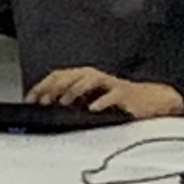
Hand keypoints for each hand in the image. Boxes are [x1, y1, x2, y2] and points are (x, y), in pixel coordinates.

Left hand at [28, 67, 183, 121]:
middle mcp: (97, 78)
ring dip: (75, 90)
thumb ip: (73, 101)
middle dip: (55, 87)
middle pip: (72, 74)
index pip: (60, 75)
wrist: (152, 101)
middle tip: (44, 100)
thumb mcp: (91, 100)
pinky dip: (102, 101)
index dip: (43, 86)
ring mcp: (111, 85)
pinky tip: (93, 109)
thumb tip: (46, 108)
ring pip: (91, 79)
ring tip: (64, 101)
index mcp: (86, 78)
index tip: (31, 99)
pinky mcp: (126, 95)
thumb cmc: (120, 103)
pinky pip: (113, 95)